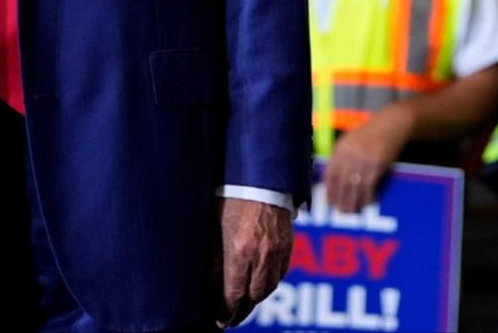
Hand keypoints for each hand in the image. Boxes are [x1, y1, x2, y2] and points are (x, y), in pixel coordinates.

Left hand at [215, 197, 292, 328]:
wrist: (260, 179)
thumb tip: (209, 288)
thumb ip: (213, 261)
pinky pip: (280, 274)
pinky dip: (269, 284)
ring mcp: (277, 251)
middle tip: (230, 319)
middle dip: (241, 312)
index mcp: (239, 252)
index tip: (219, 322)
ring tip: (244, 306)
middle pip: (253, 297)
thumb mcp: (214, 230)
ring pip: (268, 288)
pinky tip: (261, 286)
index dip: (225, 312)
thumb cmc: (231, 200)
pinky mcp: (287, 245)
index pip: (233, 295)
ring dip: (256, 300)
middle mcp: (261, 256)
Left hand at [326, 103, 412, 212]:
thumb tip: (336, 178)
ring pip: (354, 187)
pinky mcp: (376, 166)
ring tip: (352, 211)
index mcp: (341, 148)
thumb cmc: (372, 132)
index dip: (330, 189)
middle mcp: (349, 155)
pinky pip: (369, 186)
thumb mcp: (352, 140)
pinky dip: (368, 196)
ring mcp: (363, 161)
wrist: (392, 123)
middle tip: (341, 211)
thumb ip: (343, 156)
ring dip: (353, 201)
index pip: (330, 173)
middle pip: (341, 183)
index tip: (329, 201)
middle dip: (340, 199)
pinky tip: (368, 202)